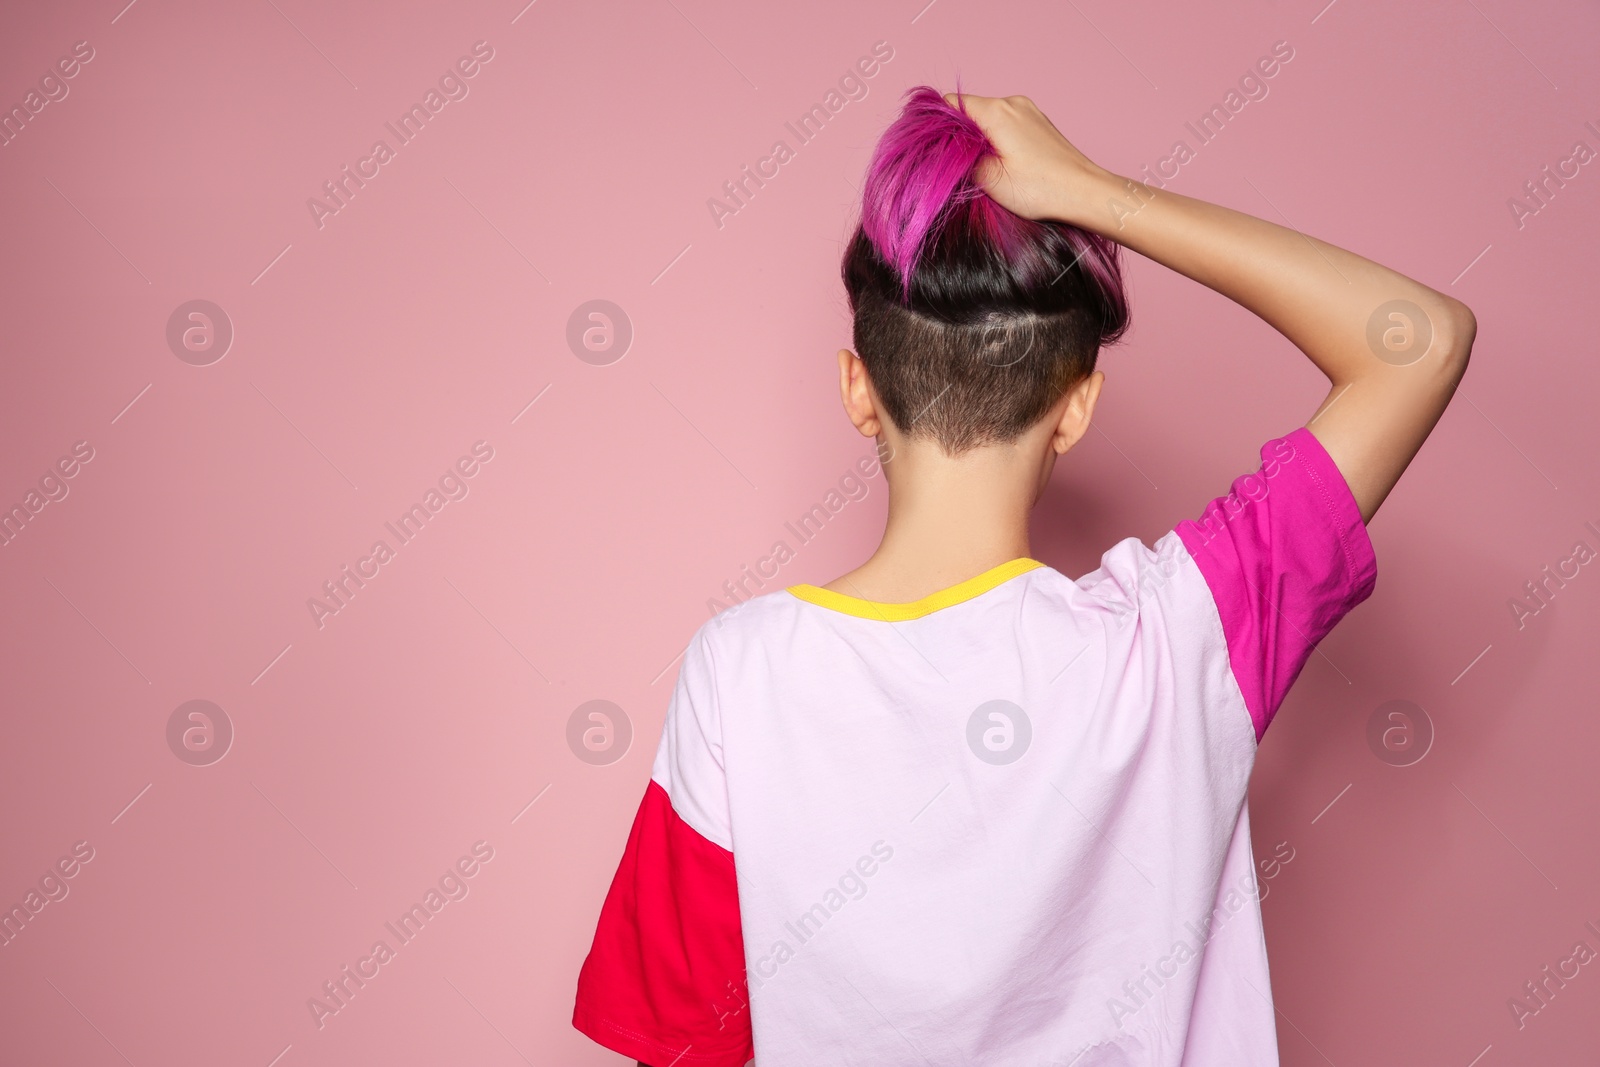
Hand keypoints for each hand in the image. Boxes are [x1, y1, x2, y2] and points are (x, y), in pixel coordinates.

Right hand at [943, 92, 1114, 227]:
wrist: (1085, 192)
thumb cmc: (1041, 188)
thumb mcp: (989, 179)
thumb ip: (960, 159)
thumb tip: (943, 151)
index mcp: (996, 111)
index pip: (951, 104)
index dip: (938, 125)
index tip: (935, 149)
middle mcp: (1013, 103)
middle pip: (970, 111)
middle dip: (960, 136)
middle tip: (960, 166)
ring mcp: (1028, 111)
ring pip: (988, 119)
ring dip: (980, 141)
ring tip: (986, 169)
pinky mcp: (1038, 123)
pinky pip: (1007, 125)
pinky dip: (998, 141)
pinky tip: (1005, 165)